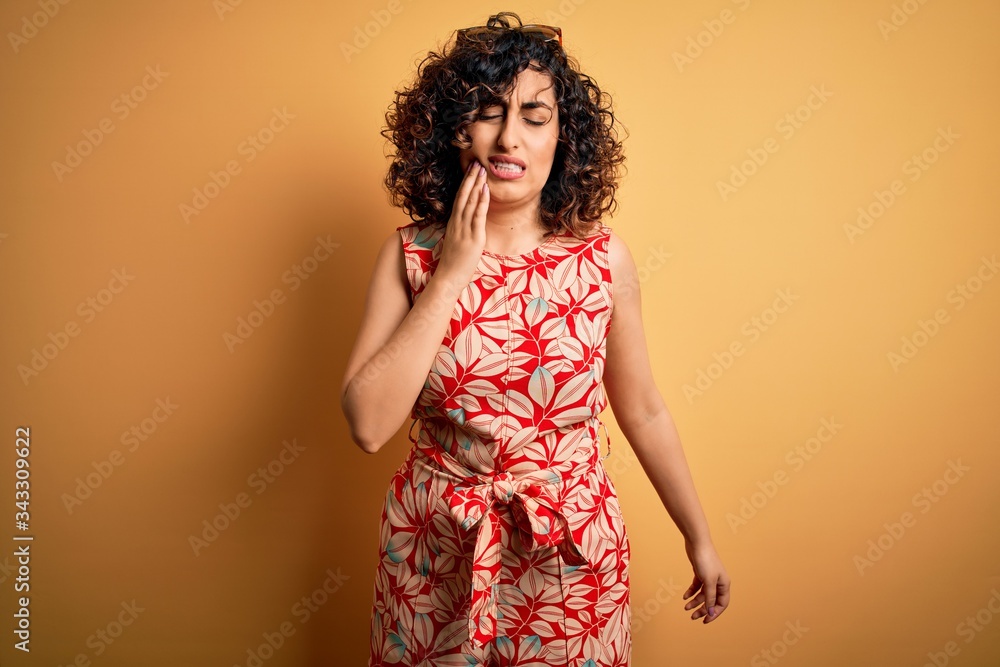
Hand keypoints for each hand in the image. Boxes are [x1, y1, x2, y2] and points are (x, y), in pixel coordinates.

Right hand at [435, 159, 489, 284]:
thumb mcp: (456, 242)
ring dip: (476, 184)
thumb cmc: (453, 263)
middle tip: (476, 162)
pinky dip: (482, 201)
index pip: (459, 199)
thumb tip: (468, 223)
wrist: (448, 278)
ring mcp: (464, 230)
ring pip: (470, 202)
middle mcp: (457, 223)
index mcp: (453, 223)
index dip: (465, 184)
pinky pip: (478, 216)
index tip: (470, 170)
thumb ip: (461, 230)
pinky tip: (485, 190)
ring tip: (481, 170)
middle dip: (470, 178)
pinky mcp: (473, 238)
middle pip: (463, 196)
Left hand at [682, 539, 729, 623]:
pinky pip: (697, 586)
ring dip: (695, 601)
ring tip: (686, 607)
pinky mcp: (700, 572)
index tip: (705, 620)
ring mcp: (709, 577)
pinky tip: (685, 596)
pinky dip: (691, 592)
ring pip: (703, 594)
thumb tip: (710, 612)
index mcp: (724, 584)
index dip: (714, 613)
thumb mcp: (708, 581)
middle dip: (703, 609)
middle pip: (711, 600)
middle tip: (693, 617)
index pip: (722, 604)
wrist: (697, 542)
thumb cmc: (705, 560)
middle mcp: (718, 582)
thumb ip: (709, 597)